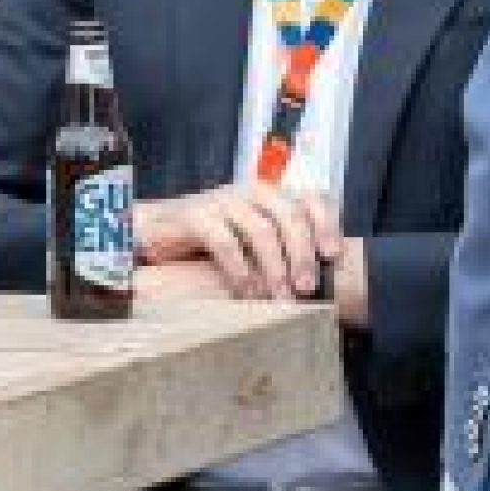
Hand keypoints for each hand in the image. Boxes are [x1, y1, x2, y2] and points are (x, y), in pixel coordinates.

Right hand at [137, 183, 342, 301]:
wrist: (156, 232)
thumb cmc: (213, 243)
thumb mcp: (252, 244)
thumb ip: (281, 252)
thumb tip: (320, 287)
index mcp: (270, 197)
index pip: (308, 197)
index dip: (325, 223)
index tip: (333, 256)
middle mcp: (248, 192)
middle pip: (288, 214)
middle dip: (302, 253)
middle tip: (306, 288)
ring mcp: (220, 201)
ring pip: (260, 228)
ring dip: (275, 267)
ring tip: (280, 297)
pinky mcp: (194, 215)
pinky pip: (224, 241)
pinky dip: (240, 270)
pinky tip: (247, 293)